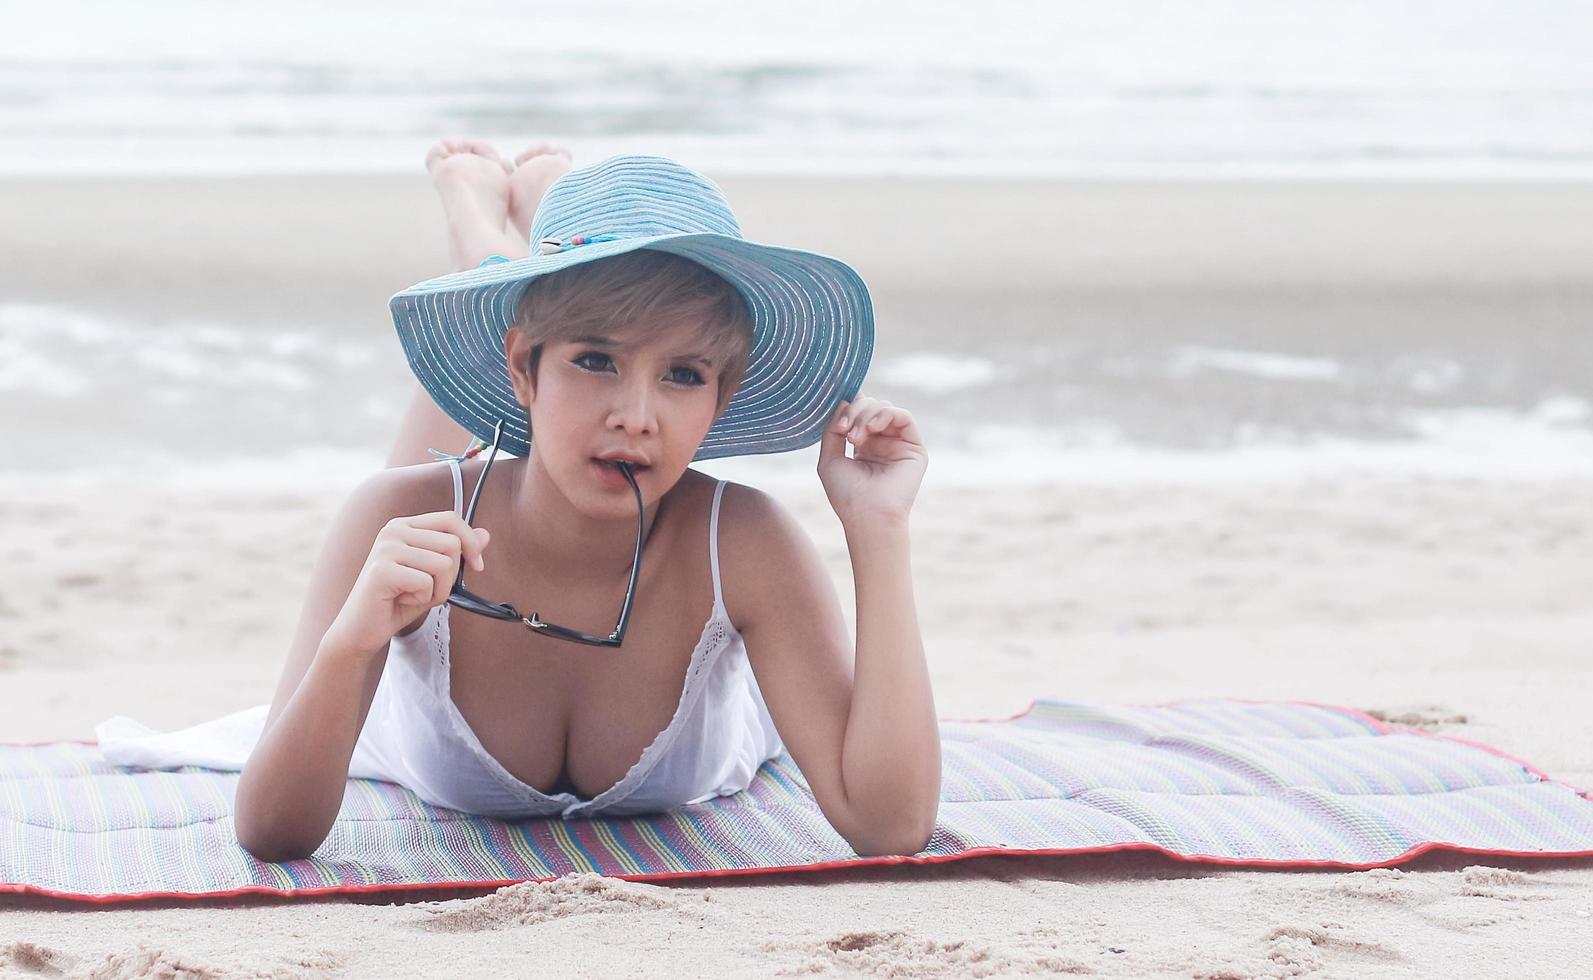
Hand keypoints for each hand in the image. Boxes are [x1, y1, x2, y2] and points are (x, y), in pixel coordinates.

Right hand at [323, 512, 490, 655]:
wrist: (363, 629)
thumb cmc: (399, 600)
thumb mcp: (435, 575)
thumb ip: (458, 553)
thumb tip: (485, 534)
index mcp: (405, 526)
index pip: (450, 519)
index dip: (471, 542)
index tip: (478, 566)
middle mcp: (393, 530)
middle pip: (452, 544)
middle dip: (450, 576)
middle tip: (426, 589)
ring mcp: (386, 548)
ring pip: (443, 565)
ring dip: (437, 590)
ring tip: (412, 594)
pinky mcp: (382, 570)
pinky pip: (426, 582)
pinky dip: (422, 599)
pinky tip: (401, 600)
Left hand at [817, 395, 927, 529]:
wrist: (867, 515)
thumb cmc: (846, 494)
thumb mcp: (829, 458)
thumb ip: (832, 429)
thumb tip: (844, 402)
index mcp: (863, 443)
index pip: (859, 410)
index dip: (849, 403)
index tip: (835, 409)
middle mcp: (882, 441)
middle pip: (870, 405)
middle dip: (854, 411)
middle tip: (844, 431)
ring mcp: (898, 443)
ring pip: (885, 407)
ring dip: (866, 415)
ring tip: (854, 437)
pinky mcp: (914, 447)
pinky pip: (904, 416)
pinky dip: (886, 414)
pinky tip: (872, 428)